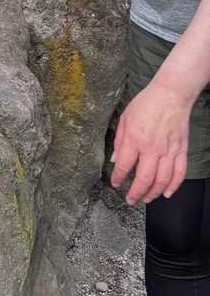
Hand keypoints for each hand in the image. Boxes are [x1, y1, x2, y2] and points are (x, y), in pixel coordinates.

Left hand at [110, 84, 190, 205]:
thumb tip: (114, 160)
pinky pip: (179, 172)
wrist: (170, 95)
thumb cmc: (145, 104)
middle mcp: (152, 149)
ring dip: (153, 193)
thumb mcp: (124, 120)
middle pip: (144, 179)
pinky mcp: (181, 150)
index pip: (124, 166)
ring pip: (162, 180)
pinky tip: (167, 193)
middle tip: (131, 200)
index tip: (116, 184)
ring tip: (146, 199)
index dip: (118, 179)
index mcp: (135, 140)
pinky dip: (174, 186)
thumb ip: (119, 142)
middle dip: (136, 193)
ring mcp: (169, 151)